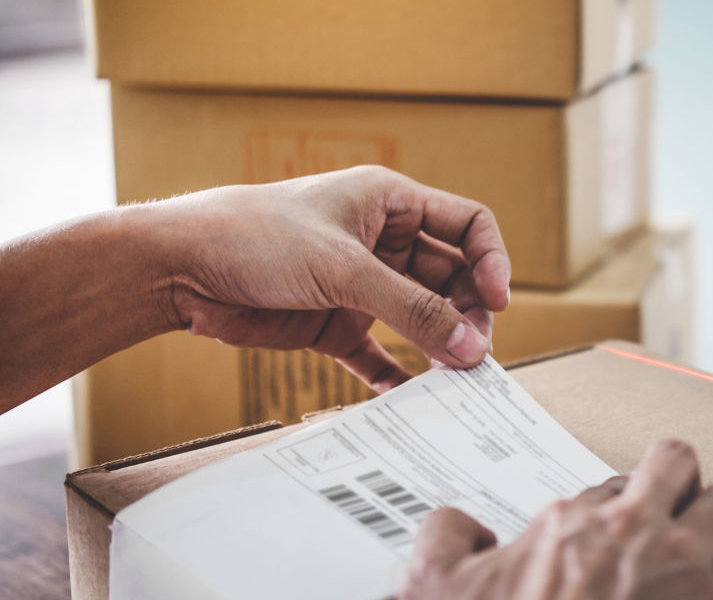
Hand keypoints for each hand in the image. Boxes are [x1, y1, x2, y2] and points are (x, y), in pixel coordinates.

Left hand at [150, 165, 509, 390]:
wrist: (179, 268)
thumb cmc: (256, 238)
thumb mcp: (343, 269)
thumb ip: (412, 310)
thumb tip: (472, 347)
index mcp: (390, 202)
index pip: (466, 225)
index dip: (490, 261)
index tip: (495, 302)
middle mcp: (382, 241)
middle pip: (451, 276)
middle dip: (467, 311)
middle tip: (475, 350)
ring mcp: (360, 284)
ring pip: (421, 316)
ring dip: (441, 344)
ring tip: (455, 377)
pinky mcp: (335, 323)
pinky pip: (381, 353)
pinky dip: (398, 374)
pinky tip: (412, 397)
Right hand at [397, 439, 712, 599]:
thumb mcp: (433, 586)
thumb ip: (445, 537)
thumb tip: (459, 522)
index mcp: (573, 521)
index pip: (609, 482)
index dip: (617, 494)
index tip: (618, 511)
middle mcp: (635, 531)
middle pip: (678, 466)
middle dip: (688, 473)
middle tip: (695, 487)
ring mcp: (684, 575)